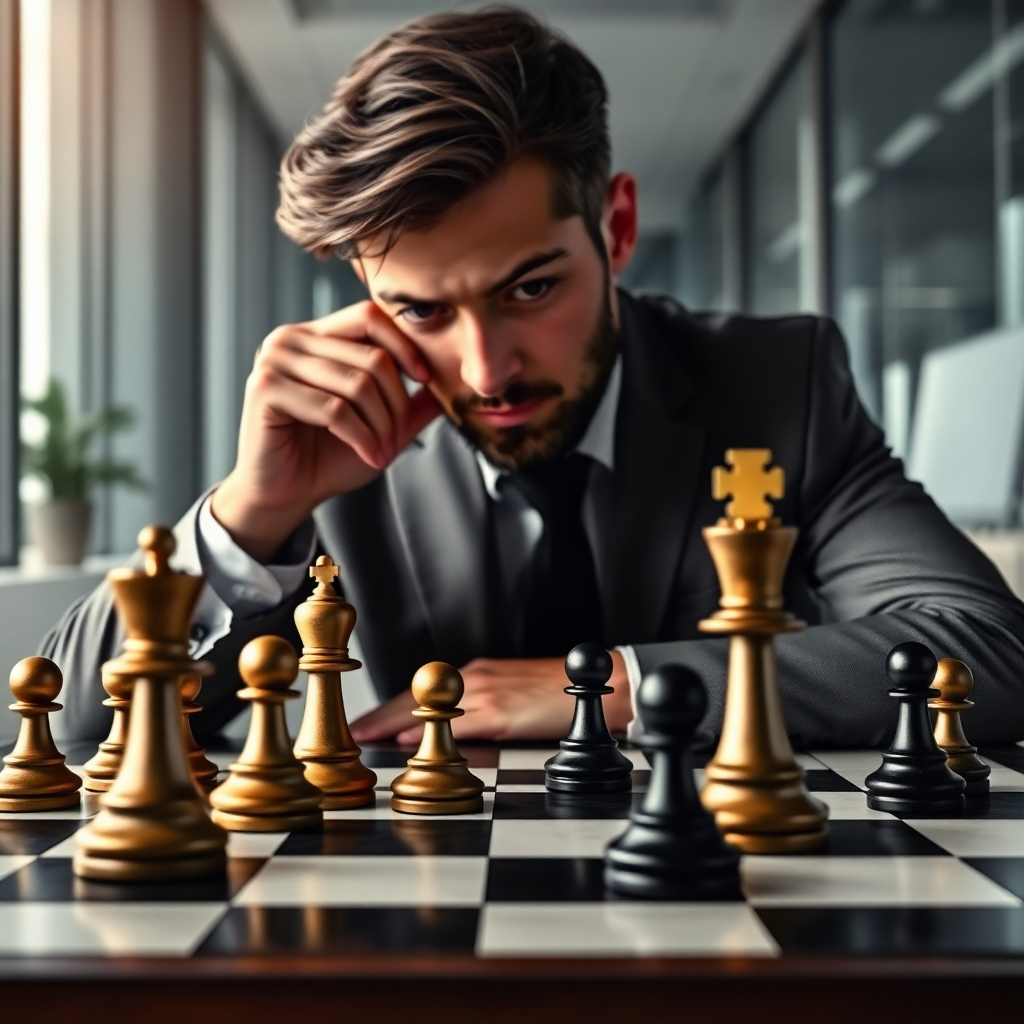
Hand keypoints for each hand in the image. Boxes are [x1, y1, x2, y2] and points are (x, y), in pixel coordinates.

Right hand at [211, 302, 442, 561]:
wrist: (286, 494)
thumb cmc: (329, 456)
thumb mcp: (382, 425)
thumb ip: (413, 402)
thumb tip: (456, 378)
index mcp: (316, 335)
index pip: (369, 316)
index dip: (404, 345)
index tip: (425, 379)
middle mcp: (291, 339)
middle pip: (371, 356)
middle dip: (396, 404)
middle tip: (398, 438)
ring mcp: (274, 360)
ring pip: (357, 384)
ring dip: (381, 425)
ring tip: (383, 450)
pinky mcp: (265, 389)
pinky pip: (333, 408)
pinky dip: (360, 437)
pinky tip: (368, 455)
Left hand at [349, 651, 632, 744]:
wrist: (597, 685)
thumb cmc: (558, 694)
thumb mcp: (513, 694)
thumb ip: (479, 710)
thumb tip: (449, 729)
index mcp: (480, 674)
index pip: (425, 691)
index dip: (391, 707)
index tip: (365, 720)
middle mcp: (478, 678)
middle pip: (419, 697)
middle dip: (381, 714)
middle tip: (352, 730)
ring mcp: (490, 694)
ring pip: (431, 708)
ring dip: (394, 723)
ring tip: (365, 736)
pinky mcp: (504, 713)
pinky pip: (460, 723)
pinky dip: (431, 731)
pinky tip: (409, 740)